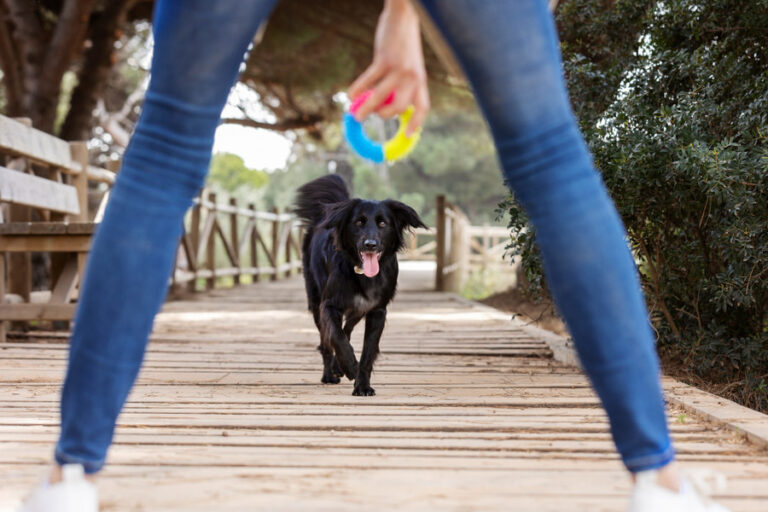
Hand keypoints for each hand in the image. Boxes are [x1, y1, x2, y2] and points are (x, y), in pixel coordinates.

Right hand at [348, 0, 429, 135]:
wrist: (404, 15)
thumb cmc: (404, 42)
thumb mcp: (409, 64)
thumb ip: (401, 83)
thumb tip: (383, 103)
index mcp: (420, 80)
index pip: (422, 107)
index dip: (416, 123)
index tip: (408, 136)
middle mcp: (412, 77)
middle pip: (399, 108)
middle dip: (382, 116)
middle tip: (370, 115)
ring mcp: (399, 69)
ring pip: (380, 98)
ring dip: (365, 109)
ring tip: (354, 115)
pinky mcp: (384, 59)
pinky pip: (368, 81)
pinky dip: (358, 90)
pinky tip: (351, 94)